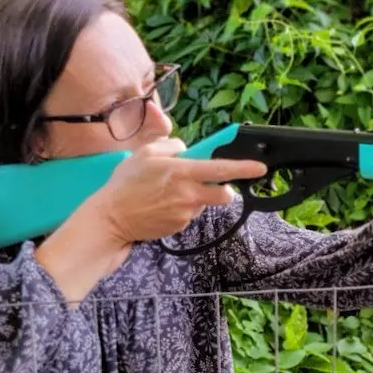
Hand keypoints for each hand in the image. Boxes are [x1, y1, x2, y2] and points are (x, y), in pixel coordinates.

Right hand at [95, 139, 267, 245]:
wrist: (112, 217)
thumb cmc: (126, 183)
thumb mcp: (145, 153)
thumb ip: (172, 146)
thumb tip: (188, 150)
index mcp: (182, 171)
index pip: (221, 169)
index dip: (244, 168)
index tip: (260, 168)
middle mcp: (188, 194)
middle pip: (223, 193)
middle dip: (223, 189)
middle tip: (205, 184)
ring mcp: (185, 213)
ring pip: (204, 203)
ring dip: (196, 197)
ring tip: (169, 194)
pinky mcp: (180, 226)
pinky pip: (190, 214)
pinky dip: (182, 209)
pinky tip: (163, 206)